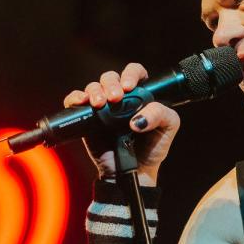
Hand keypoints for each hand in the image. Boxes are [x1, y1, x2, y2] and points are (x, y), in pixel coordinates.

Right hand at [63, 63, 180, 180]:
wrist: (135, 171)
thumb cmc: (153, 147)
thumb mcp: (168, 126)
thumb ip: (160, 114)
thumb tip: (138, 118)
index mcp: (141, 95)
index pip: (135, 72)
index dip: (131, 73)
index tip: (129, 87)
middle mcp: (121, 98)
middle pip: (111, 77)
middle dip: (111, 83)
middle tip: (115, 98)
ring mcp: (103, 108)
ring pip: (94, 86)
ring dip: (95, 91)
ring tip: (100, 104)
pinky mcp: (87, 118)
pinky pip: (75, 101)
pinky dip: (75, 98)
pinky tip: (82, 102)